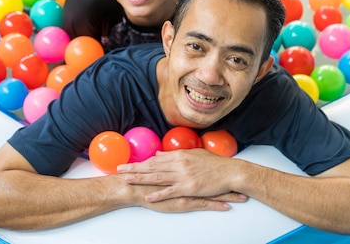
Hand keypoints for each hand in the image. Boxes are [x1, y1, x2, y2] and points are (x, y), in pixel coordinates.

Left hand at [117, 148, 247, 204]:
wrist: (229, 172)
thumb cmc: (213, 164)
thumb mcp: (193, 154)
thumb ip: (175, 154)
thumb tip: (159, 154)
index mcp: (179, 155)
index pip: (155, 159)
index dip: (140, 161)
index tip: (128, 162)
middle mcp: (179, 163)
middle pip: (152, 166)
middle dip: (134, 168)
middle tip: (120, 169)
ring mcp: (183, 175)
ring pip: (158, 177)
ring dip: (141, 178)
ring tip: (127, 179)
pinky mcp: (189, 187)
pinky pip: (171, 191)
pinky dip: (158, 194)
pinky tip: (149, 196)